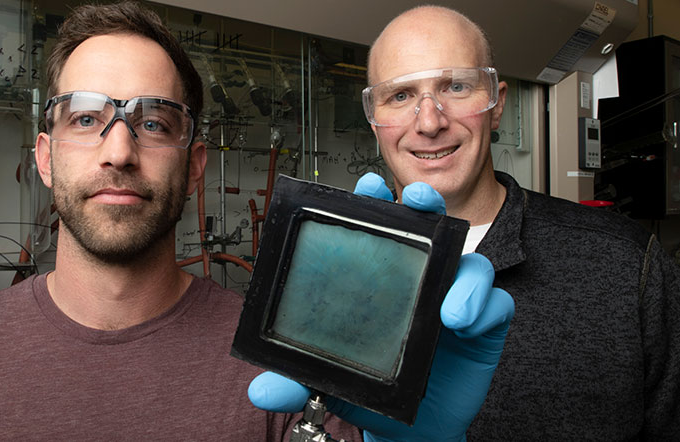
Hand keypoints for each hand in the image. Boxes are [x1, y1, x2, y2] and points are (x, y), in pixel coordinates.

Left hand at [248, 172, 513, 440]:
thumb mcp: (326, 385)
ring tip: (448, 309)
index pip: (378, 230)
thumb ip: (297, 382)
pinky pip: (495, 303)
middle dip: (424, 205)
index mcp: (380, 281)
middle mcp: (419, 281)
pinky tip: (463, 323)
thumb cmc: (369, 393)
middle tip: (418, 200)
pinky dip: (482, 306)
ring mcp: (453, 299)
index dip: (375, 202)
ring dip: (463, 271)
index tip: (367, 187)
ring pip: (470, 262)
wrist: (410, 432)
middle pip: (428, 228)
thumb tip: (263, 390)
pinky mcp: (483, 325)